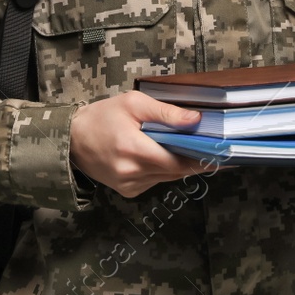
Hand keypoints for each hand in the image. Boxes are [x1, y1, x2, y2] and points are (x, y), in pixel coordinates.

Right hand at [70, 91, 216, 197]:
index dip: (202, 158)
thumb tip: (196, 120)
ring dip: (177, 164)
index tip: (223, 154)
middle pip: (176, 171)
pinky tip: (159, 155)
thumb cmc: (102, 116)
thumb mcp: (133, 103)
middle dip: (193, 160)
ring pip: (167, 177)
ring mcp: (129, 185)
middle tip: (212, 148)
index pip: (178, 161)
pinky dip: (162, 169)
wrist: (70, 140)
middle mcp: (132, 173)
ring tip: (187, 147)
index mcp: (133, 149)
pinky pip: (155, 181)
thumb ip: (166, 113)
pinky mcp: (128, 191)